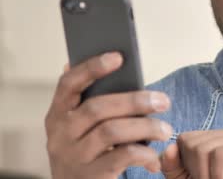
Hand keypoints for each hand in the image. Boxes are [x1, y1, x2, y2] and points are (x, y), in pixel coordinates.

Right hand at [45, 52, 173, 178]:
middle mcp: (60, 135)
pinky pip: (121, 157)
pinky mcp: (89, 176)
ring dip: (145, 127)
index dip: (92, 68)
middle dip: (135, 101)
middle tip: (163, 101)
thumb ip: (95, 102)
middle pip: (98, 108)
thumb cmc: (86, 153)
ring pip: (112, 131)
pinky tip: (154, 155)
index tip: (118, 56)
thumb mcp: (82, 128)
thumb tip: (113, 62)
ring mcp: (73, 157)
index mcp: (57, 115)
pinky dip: (143, 153)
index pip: (68, 84)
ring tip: (165, 129)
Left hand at [161, 125, 222, 178]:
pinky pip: (220, 155)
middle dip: (198, 172)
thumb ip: (175, 167)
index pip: (187, 139)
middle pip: (193, 143)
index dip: (189, 166)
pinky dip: (220, 177)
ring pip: (203, 149)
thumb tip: (168, 149)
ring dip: (209, 177)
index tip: (208, 178)